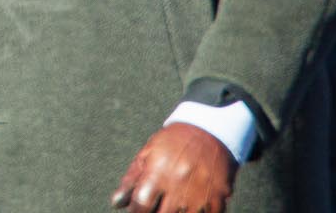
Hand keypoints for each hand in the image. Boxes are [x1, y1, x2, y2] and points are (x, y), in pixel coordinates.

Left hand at [111, 122, 236, 212]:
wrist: (210, 130)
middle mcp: (178, 186)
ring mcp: (200, 195)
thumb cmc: (174, 142)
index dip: (136, 211)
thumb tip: (116, 203)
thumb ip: (131, 180)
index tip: (138, 209)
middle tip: (157, 206)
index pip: (140, 206)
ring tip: (173, 206)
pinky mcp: (218, 199)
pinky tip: (190, 207)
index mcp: (158, 173)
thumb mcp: (148, 153)